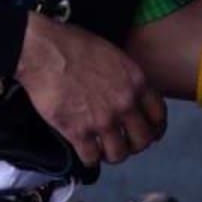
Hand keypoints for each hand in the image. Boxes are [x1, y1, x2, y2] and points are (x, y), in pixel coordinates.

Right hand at [15, 13, 166, 166]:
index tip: (147, 131)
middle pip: (143, 140)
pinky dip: (89, 158)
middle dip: (134, 144)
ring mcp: (102, 120)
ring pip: (119, 154)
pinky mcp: (78, 132)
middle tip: (123, 141)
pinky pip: (92, 158)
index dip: (154, 127)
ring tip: (103, 148)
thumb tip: (129, 93)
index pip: (159, 116)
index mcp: (136, 81)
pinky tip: (85, 150)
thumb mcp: (112, 53)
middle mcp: (124, 103)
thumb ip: (126, 77)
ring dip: (112, 153)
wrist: (43, 51)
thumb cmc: (73, 44)